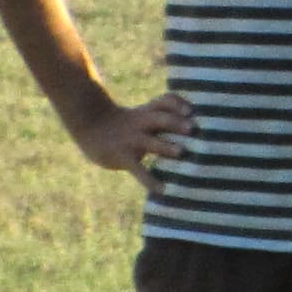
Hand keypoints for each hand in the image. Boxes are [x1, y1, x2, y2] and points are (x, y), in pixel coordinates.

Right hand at [66, 92, 193, 182]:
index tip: (191, 110)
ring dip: (165, 147)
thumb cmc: (128, 122)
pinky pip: (139, 170)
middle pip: (160, 119)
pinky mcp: (124, 158)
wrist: (91, 127)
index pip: (164, 101)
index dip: (177, 104)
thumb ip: (167, 115)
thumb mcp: (144, 113)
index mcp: (149, 111)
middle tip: (192, 128)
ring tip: (180, 152)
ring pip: (151, 142)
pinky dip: (150, 181)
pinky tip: (163, 190)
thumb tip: (200, 125)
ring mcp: (132, 140)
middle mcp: (141, 123)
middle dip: (175, 123)